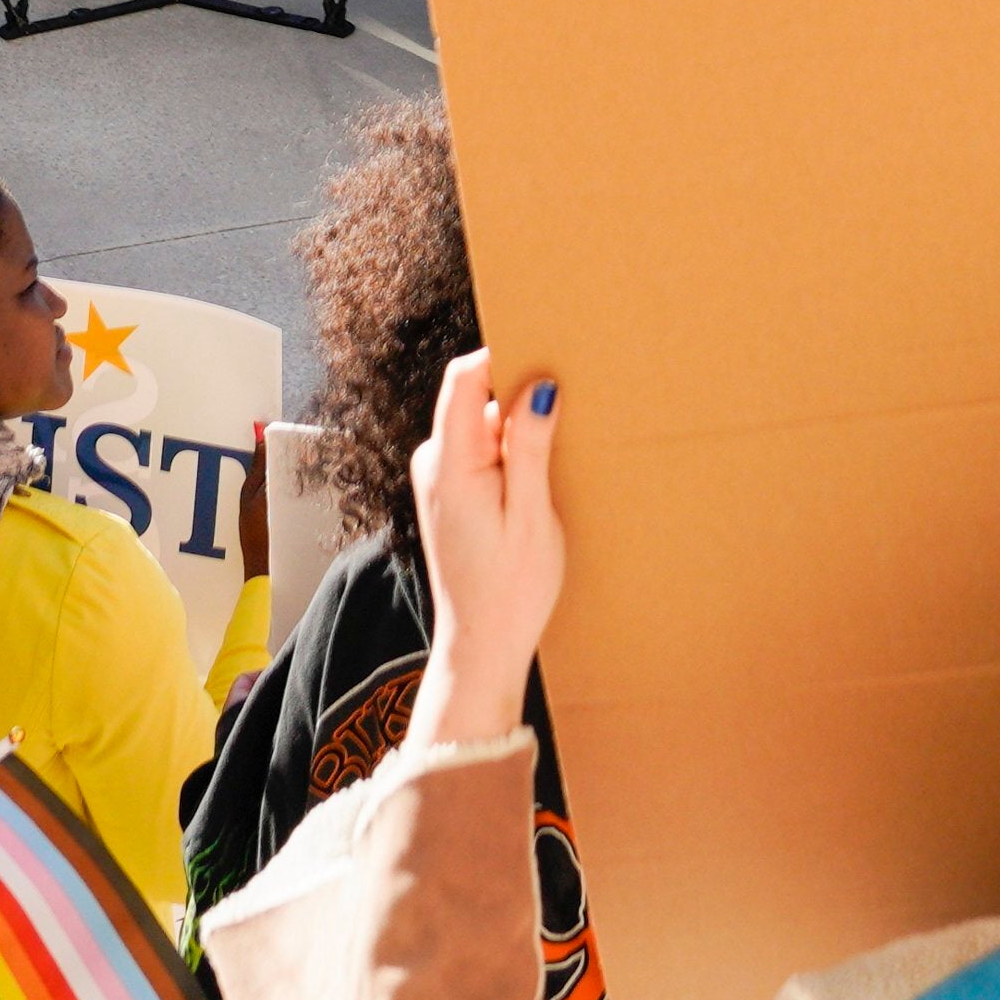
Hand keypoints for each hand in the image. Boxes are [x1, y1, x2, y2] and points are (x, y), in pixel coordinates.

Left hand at [403, 353, 571, 749]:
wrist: (481, 646)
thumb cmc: (511, 589)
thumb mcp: (532, 516)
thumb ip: (530, 446)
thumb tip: (539, 385)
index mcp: (450, 463)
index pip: (464, 376)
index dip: (505, 355)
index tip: (549, 353)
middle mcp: (434, 462)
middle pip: (476, 396)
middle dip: (519, 398)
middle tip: (566, 419)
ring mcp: (437, 477)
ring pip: (481, 424)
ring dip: (518, 432)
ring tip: (554, 465)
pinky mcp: (448, 493)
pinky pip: (479, 450)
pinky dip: (509, 455)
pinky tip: (536, 486)